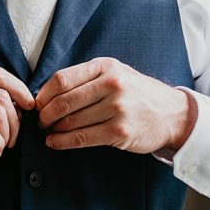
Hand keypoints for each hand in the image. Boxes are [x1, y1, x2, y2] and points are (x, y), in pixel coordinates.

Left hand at [35, 57, 196, 154]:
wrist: (172, 113)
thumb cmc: (137, 93)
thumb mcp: (116, 73)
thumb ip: (87, 78)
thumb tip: (48, 92)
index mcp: (106, 67)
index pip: (62, 79)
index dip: (44, 94)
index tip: (37, 103)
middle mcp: (112, 84)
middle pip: (64, 101)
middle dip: (45, 114)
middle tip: (40, 120)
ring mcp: (117, 108)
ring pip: (71, 121)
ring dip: (53, 129)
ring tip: (48, 131)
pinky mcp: (120, 130)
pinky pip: (82, 137)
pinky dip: (63, 142)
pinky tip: (54, 142)